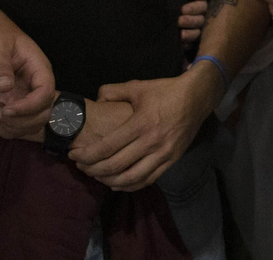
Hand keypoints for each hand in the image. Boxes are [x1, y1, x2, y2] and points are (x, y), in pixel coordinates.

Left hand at [0, 21, 54, 139]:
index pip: (46, 93)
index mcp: (39, 68)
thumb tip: (5, 87)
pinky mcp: (15, 105)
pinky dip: (7, 130)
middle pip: (43, 113)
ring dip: (14, 128)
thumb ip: (0, 66)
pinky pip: (19, 127)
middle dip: (21, 121)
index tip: (7, 108)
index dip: (30, 106)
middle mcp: (36, 86)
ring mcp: (26, 97)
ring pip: (33, 124)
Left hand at [71, 69, 220, 190]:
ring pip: (131, 178)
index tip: (74, 156)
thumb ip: (113, 91)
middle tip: (81, 167)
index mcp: (140, 124)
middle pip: (115, 166)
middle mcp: (151, 142)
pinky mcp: (172, 160)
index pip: (107, 147)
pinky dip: (130, 185)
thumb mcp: (138, 86)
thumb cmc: (166, 91)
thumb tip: (96, 98)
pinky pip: (148, 179)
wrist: (198, 97)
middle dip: (93, 170)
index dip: (87, 155)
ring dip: (109, 181)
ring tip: (97, 176)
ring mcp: (163, 154)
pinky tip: (117, 183)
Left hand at [178, 0, 208, 44]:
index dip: (193, 8)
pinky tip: (181, 44)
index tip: (182, 9)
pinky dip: (186, 44)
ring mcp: (193, 30)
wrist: (156, 11)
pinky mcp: (187, 41)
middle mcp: (198, 18)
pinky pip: (190, 45)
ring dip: (189, 34)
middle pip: (199, 20)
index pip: (201, 6)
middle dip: (190, 21)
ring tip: (181, 34)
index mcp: (198, 5)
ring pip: (196, 33)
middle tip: (179, 21)